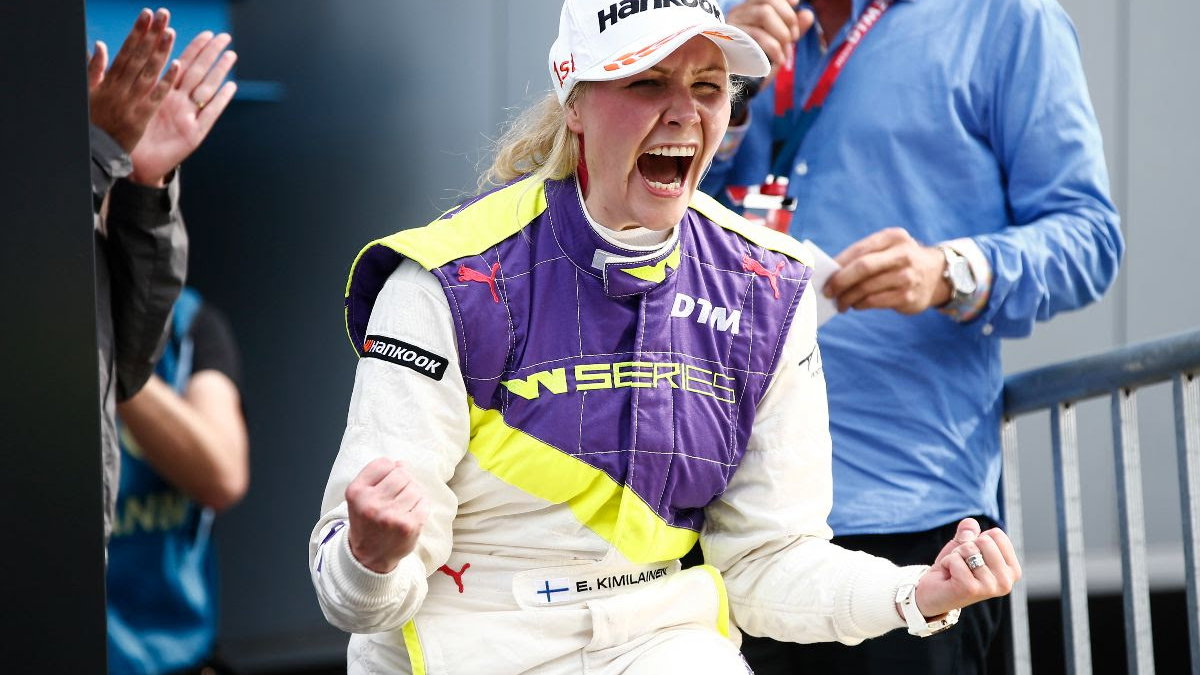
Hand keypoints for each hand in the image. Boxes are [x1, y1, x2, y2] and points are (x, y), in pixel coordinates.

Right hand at [88, 8, 179, 152]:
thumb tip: (98, 45)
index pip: (126, 51)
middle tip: (163, 14)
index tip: (147, 14)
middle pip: (139, 56)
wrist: (92, 152)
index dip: (138, 32)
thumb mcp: (88, 93)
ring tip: (171, 32)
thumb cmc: (92, 122)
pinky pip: (156, 97)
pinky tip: (177, 66)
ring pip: (148, 72)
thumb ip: (94, 70)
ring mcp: (131, 102)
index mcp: (108, 81)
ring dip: (160, 51)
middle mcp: (120, 88)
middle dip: (151, 34)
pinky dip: (165, 81)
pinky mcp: (140, 118)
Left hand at [128, 31, 237, 186]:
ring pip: (207, 89)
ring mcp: (188, 116)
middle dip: (211, 53)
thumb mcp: (129, 103)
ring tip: (231, 55)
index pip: (181, 64)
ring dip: (220, 71)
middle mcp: (178, 102)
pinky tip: (231, 86)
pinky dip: (221, 100)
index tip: (205, 33)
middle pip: (198, 72)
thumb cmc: (129, 135)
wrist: (135, 164)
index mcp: (163, 92)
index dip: (193, 48)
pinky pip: (210, 114)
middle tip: (224, 37)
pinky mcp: (194, 134)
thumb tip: (116, 50)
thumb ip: (130, 79)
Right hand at [345, 458, 428, 573]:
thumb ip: (378, 477)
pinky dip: (421, 506)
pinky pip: (424, 502)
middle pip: (402, 474)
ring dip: (414, 494)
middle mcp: (371, 503)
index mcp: (357, 492)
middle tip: (398, 496)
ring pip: (415, 487)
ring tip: (404, 506)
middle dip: (404, 481)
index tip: (387, 483)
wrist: (369, 557)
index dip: (390, 470)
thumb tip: (402, 463)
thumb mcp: (360, 497)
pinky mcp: (408, 526)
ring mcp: (391, 515)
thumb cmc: (367, 522)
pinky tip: (411, 514)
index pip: (383, 463)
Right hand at [726, 0, 814, 67]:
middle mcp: (739, 13)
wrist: (740, 89)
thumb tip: (808, 14)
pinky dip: (775, 48)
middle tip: (794, 39)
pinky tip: (780, 60)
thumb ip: (792, 30)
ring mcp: (734, 25)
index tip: (797, 4)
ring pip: (765, 13)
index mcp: (749, 11)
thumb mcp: (778, 46)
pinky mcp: (731, 40)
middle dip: (789, 18)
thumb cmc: (758, 66)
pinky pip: (759, 35)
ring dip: (783, 33)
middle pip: (769, 2)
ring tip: (786, 52)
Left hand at [823, 227, 949, 313]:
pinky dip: (860, 304)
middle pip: (863, 268)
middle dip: (840, 281)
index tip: (823, 274)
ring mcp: (908, 276)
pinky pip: (875, 301)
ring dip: (848, 297)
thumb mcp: (888, 249)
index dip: (839, 263)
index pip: (860, 249)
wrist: (937, 274)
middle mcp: (903, 254)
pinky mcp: (908, 296)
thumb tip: (830, 273)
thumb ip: (863, 256)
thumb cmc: (898, 261)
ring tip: (840, 303)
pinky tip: (855, 305)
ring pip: (867, 288)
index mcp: (893, 237)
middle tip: (827, 292)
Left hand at [912, 518, 1022, 617]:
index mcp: (1012, 570)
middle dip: (966, 547)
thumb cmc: (954, 568)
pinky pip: (956, 559)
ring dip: (955, 556)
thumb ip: (969, 530)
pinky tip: (948, 576)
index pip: (997, 534)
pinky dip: (946, 562)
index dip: (978, 539)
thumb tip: (970, 524)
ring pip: (969, 549)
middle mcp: (1006, 581)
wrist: (933, 594)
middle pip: (985, 540)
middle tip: (962, 565)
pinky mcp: (972, 589)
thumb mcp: (964, 544)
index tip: (972, 556)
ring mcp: (991, 587)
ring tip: (955, 571)